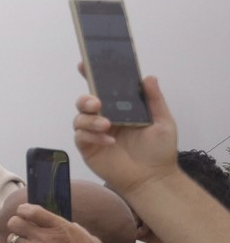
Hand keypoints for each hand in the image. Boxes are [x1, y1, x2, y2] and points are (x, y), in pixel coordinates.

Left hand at [9, 202, 117, 242]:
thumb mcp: (82, 233)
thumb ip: (65, 226)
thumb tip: (55, 222)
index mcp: (59, 225)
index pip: (31, 211)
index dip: (23, 209)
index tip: (24, 212)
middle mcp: (45, 237)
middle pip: (14, 223)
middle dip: (16, 223)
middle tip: (22, 228)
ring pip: (12, 240)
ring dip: (18, 240)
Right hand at [72, 73, 182, 196]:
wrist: (153, 178)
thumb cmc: (159, 150)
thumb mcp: (163, 122)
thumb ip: (154, 100)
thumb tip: (148, 77)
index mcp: (120, 109)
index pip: (103, 90)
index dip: (91, 76)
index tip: (83, 65)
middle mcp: (104, 118)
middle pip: (84, 102)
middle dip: (86, 99)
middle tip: (97, 103)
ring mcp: (94, 134)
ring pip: (79, 119)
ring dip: (90, 119)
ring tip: (106, 125)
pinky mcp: (88, 149)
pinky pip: (81, 137)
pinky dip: (92, 136)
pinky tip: (109, 141)